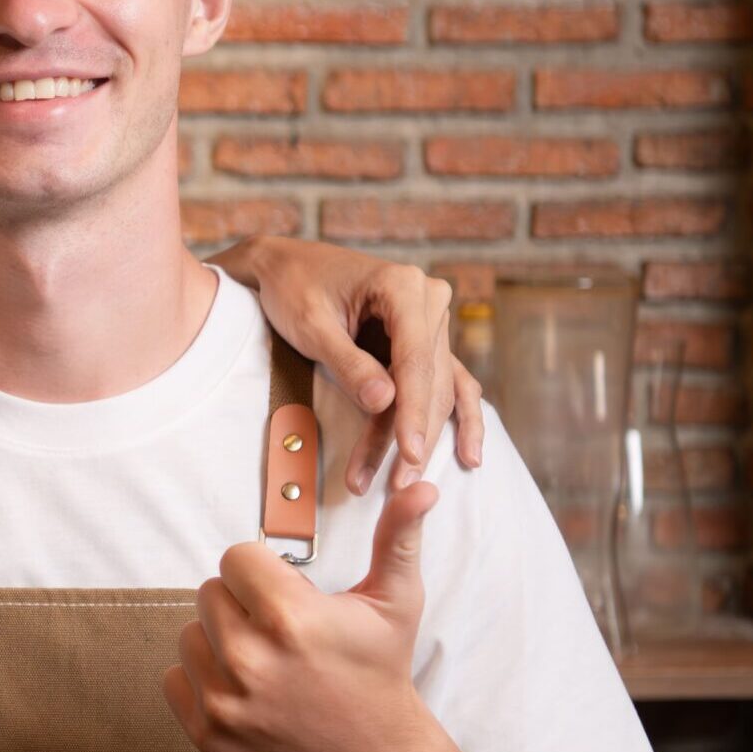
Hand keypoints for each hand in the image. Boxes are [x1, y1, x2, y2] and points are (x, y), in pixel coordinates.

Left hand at [161, 481, 449, 751]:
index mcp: (289, 618)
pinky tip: (246, 689)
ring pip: (189, 634)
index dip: (264, 572)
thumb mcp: (395, 603)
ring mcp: (226, 702)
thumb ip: (397, 538)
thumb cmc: (381, 672)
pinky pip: (175, 677)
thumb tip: (420, 486)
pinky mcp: (209, 733)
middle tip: (280, 631)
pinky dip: (202, 680)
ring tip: (265, 660)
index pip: (235, 557)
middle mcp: (250, 659)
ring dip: (219, 640)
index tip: (288, 595)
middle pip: (209, 592)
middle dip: (242, 604)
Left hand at [213, 237, 485, 494]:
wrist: (285, 267)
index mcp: (403, 286)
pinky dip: (454, 418)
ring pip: (437, 388)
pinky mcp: (424, 339)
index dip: (413, 412)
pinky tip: (467, 455)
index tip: (408, 454)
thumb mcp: (311, 325)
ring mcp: (431, 320)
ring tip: (406, 483)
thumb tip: (384, 404)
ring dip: (423, 436)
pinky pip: (447, 381)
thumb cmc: (293, 289)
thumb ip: (347, 363)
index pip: (414, 360)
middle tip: (398, 485)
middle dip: (413, 434)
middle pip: (430, 380)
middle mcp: (428, 301)